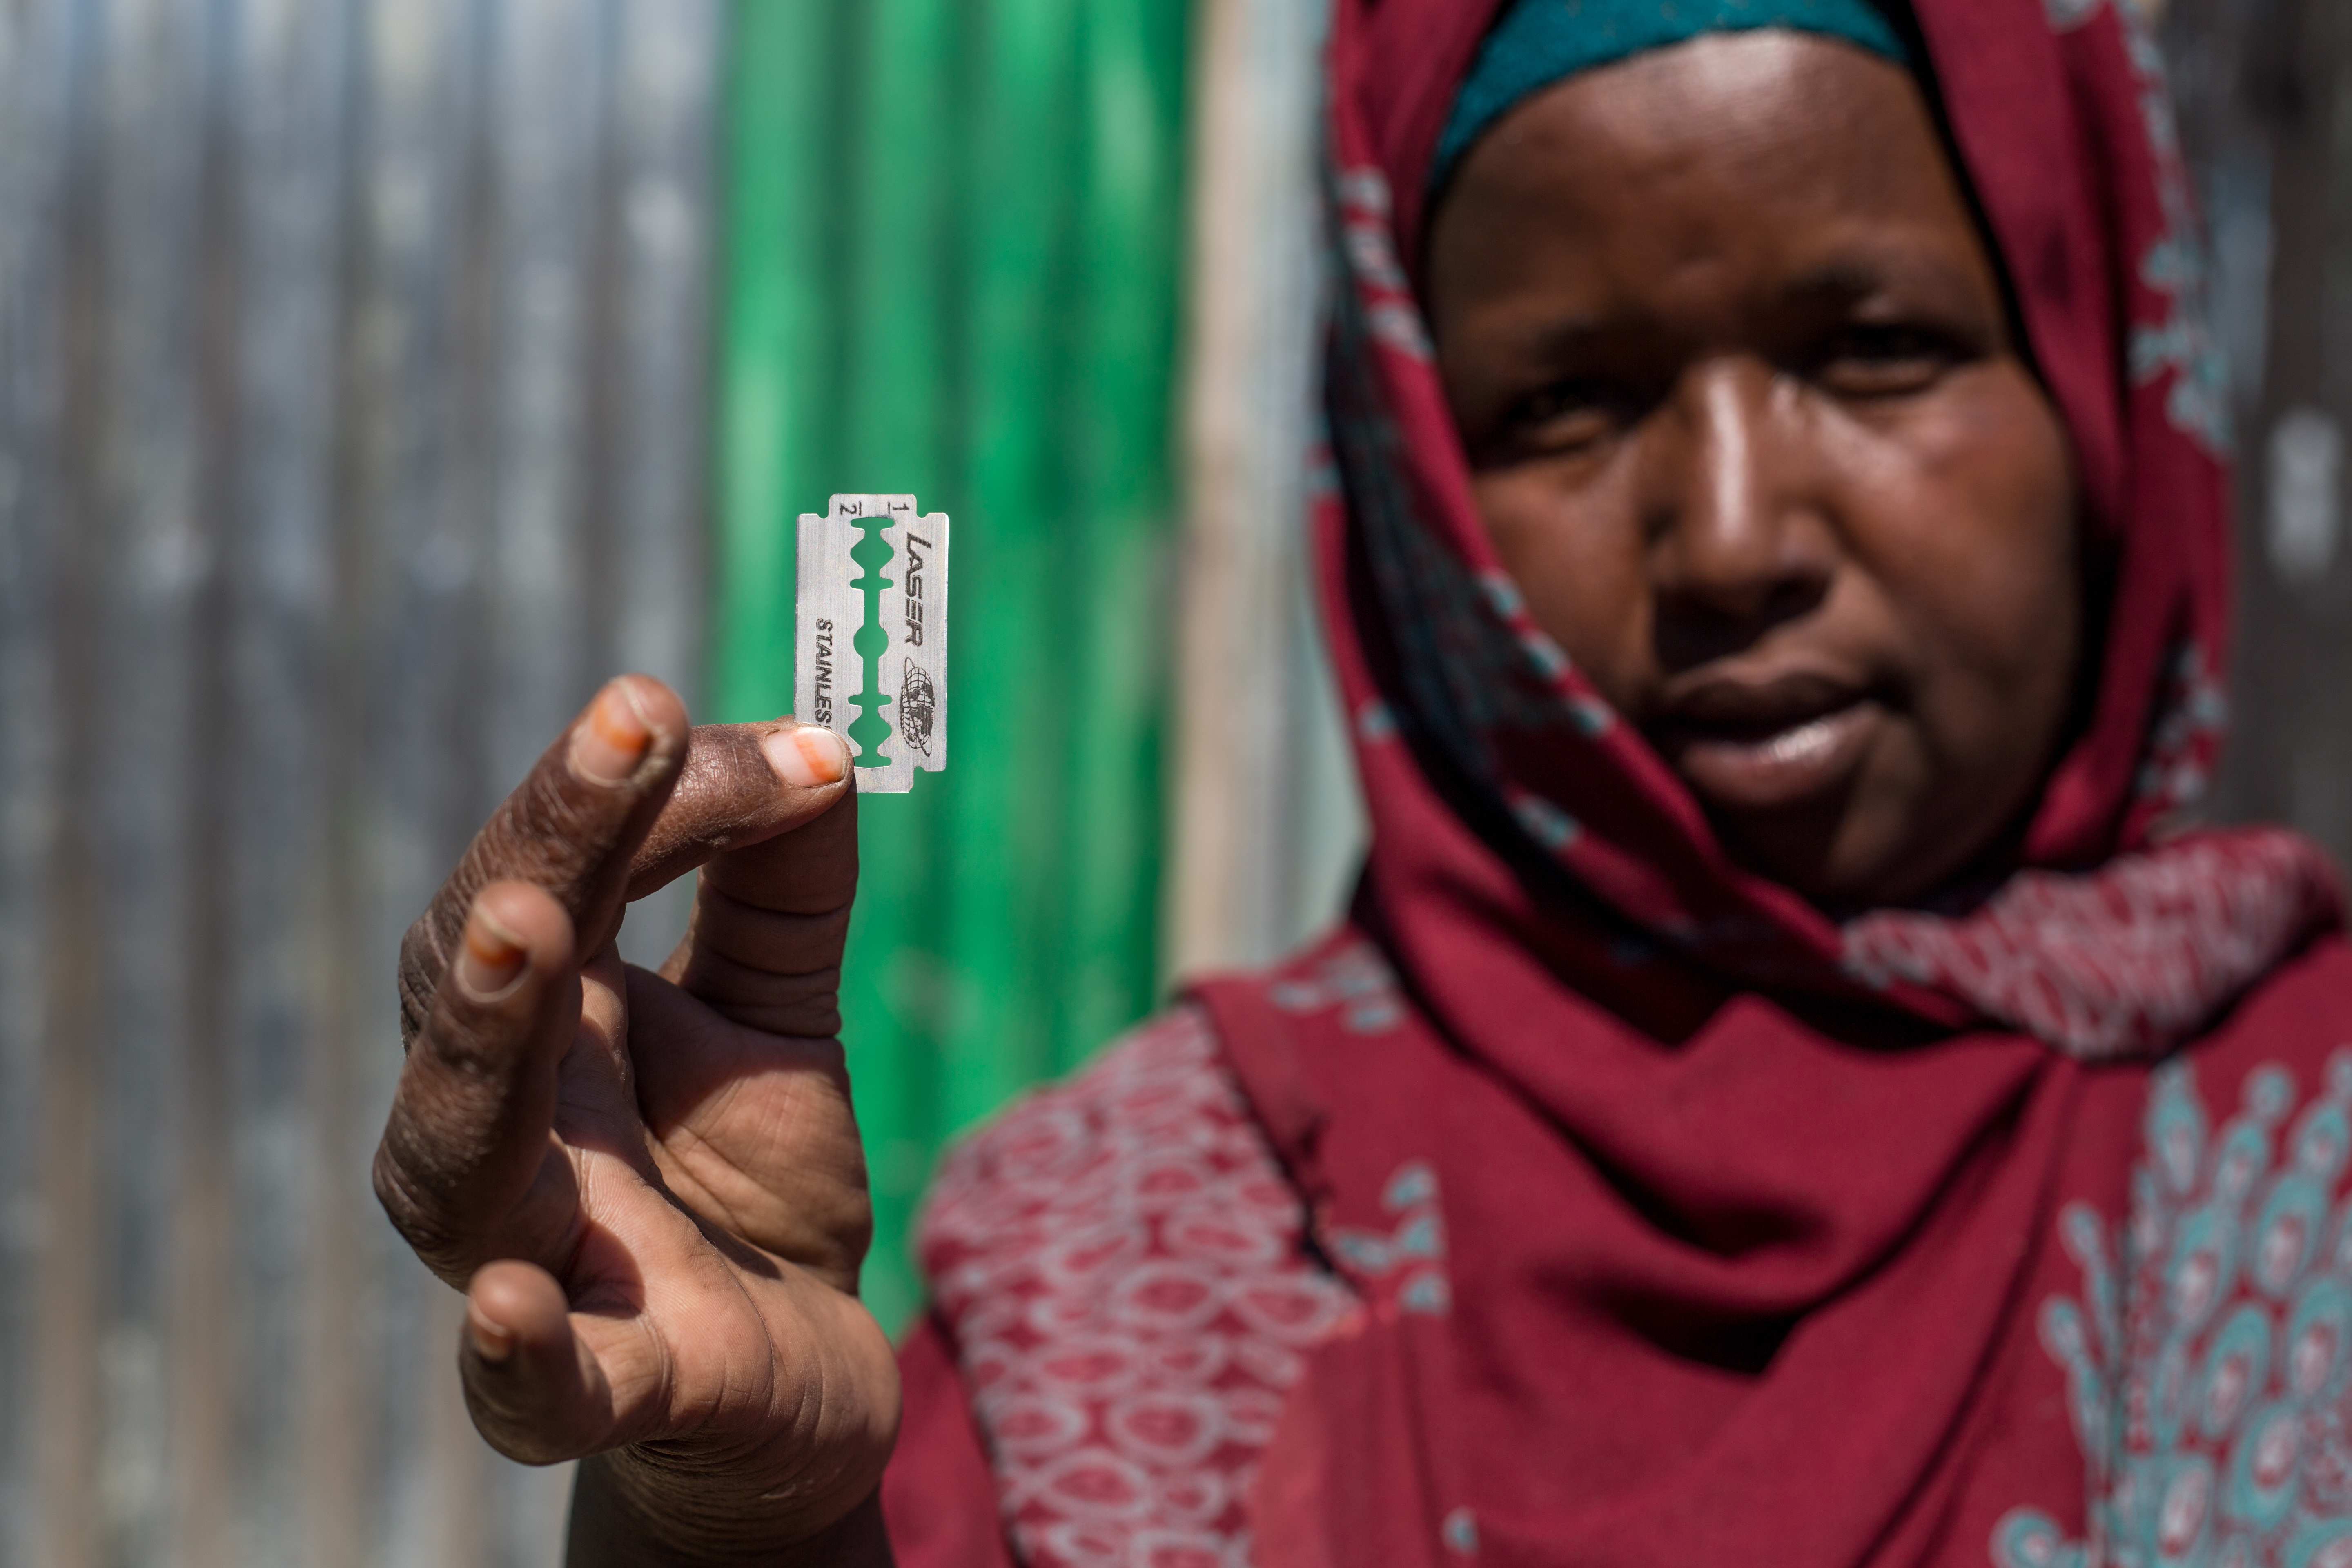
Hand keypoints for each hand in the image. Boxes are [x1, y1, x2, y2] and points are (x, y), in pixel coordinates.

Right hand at [374, 676, 898, 1563]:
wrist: (794, 1375)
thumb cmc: (749, 1181)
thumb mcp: (776, 1016)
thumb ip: (783, 891)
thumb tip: (822, 742)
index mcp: (545, 1024)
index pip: (549, 873)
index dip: (620, 788)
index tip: (688, 708)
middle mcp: (508, 1127)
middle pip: (478, 980)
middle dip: (545, 849)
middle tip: (624, 735)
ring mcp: (537, 1260)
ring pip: (460, 1156)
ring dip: (489, 1037)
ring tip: (530, 923)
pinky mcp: (605, 1390)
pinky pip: (532, 1387)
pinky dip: (513, 1353)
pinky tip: (509, 1303)